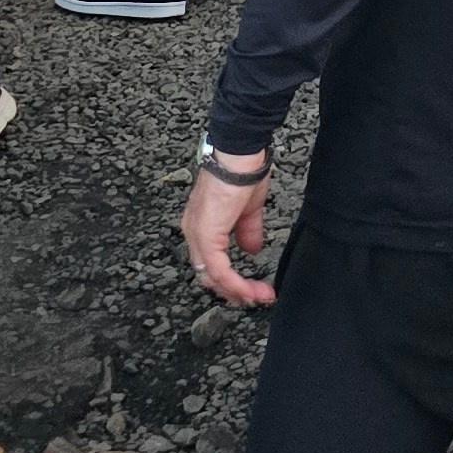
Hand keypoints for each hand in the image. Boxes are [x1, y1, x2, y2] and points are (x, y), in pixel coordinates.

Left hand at [181, 158, 276, 309]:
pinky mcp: (206, 236)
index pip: (210, 263)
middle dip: (234, 291)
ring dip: (237, 291)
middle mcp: (193, 233)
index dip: (231, 280)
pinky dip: (235, 284)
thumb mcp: (248, 210)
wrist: (240, 155)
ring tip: (258, 296)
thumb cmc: (242, 172)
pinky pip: (218, 269)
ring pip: (211, 277)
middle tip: (257, 298)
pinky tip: (249, 290)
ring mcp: (197, 235)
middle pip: (208, 276)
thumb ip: (248, 232)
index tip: (254, 287)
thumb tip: (252, 250)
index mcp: (202, 226)